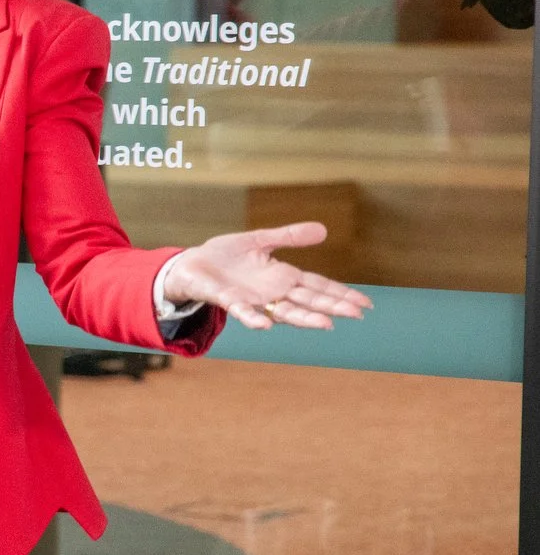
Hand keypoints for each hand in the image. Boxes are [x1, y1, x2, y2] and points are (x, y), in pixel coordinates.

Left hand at [164, 222, 371, 329]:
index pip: (318, 286)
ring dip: (303, 318)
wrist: (189, 265)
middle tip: (357, 314)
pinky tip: (265, 325)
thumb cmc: (223, 255)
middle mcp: (272, 293)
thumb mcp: (260, 240)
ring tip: (326, 324)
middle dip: (332, 307)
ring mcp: (252, 299)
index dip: (340, 294)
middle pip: (308, 301)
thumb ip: (289, 237)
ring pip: (283, 311)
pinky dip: (253, 319)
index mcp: (282, 277)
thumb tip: (324, 230)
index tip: (364, 303)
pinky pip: (243, 312)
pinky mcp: (229, 300)